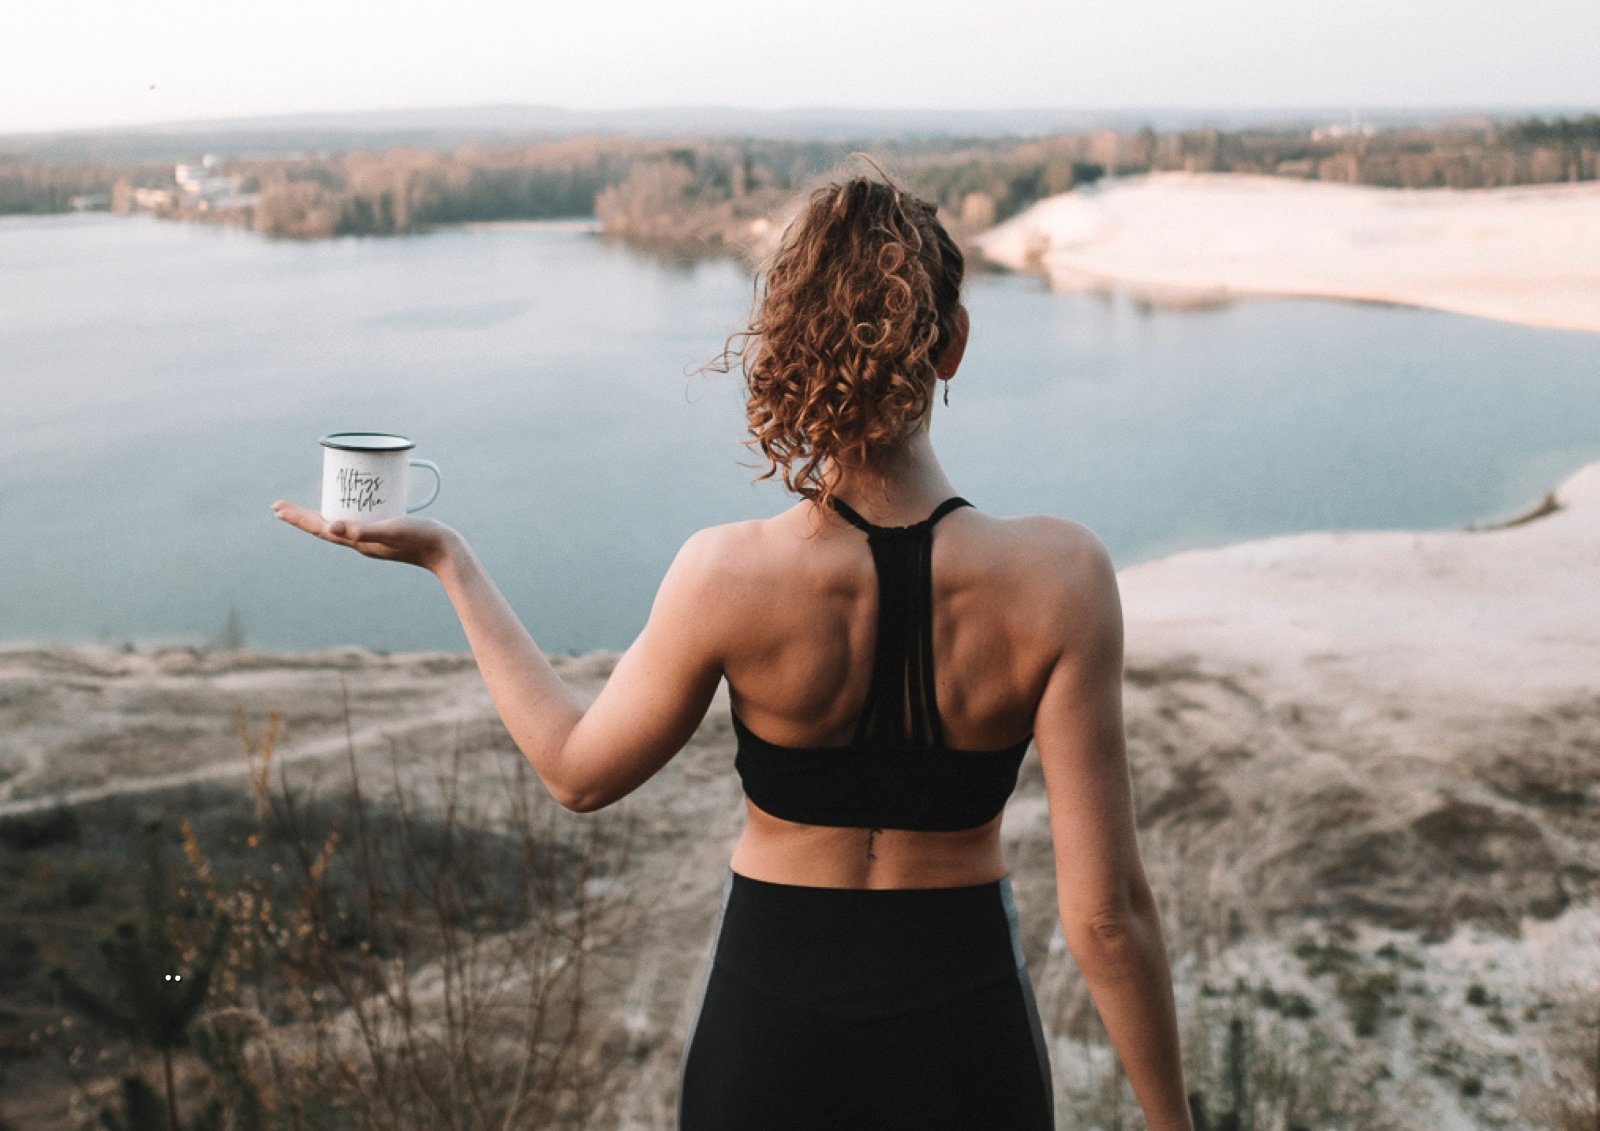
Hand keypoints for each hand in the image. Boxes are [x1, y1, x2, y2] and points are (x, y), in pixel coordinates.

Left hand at [271, 500, 458, 572]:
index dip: (298, 518)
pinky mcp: (384, 533)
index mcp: (357, 542)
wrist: (446, 553)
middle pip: (323, 527)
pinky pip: (355, 522)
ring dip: (319, 516)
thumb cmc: (419, 538)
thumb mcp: (390, 530)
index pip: (320, 528)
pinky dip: (343, 514)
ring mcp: (372, 539)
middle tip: (280, 507)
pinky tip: (348, 507)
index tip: (277, 508)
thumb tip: (331, 527)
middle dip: (301, 517)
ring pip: (338, 526)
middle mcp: (360, 542)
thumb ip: (363, 530)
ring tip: (305, 509)